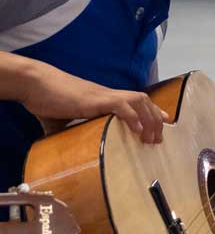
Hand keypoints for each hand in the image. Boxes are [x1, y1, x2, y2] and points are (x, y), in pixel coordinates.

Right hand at [18, 61, 166, 143]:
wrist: (34, 84)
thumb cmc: (45, 99)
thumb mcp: (58, 119)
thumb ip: (62, 132)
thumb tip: (56, 149)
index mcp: (103, 99)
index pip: (135, 101)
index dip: (150, 111)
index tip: (162, 123)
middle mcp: (108, 95)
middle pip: (142, 101)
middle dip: (155, 120)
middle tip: (158, 139)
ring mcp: (103, 96)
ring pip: (138, 101)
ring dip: (149, 119)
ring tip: (152, 138)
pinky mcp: (96, 99)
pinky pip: (121, 106)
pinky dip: (133, 117)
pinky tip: (139, 131)